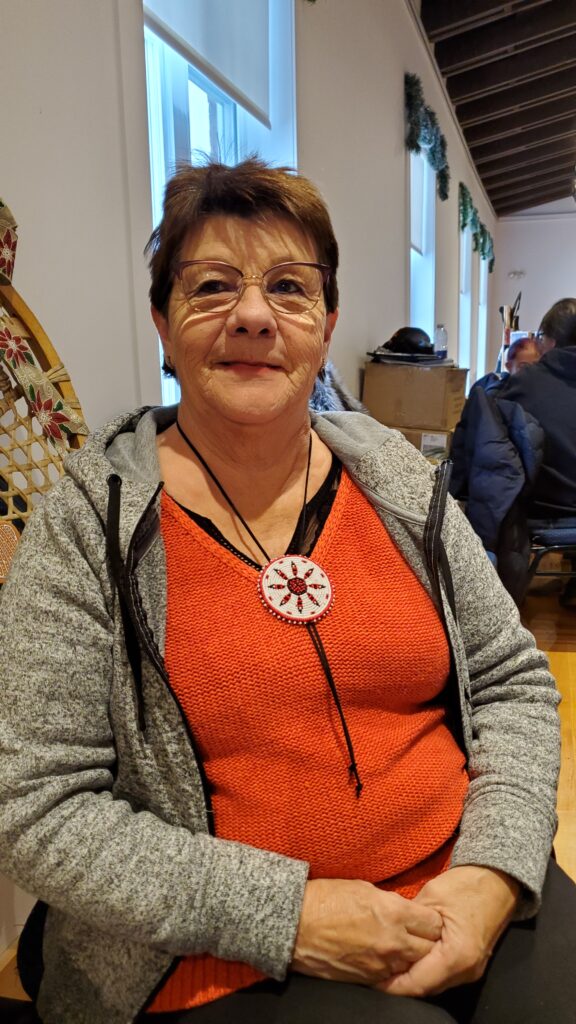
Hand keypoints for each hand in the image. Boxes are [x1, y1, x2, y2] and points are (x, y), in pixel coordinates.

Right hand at [291, 878, 442, 985]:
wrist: (296, 924)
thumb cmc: (326, 899)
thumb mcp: (364, 888)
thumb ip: (391, 902)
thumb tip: (405, 910)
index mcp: (394, 913)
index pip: (434, 923)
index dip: (432, 920)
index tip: (426, 919)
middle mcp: (393, 941)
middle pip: (430, 949)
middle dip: (428, 942)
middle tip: (420, 935)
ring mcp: (381, 964)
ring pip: (413, 967)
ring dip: (412, 958)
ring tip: (403, 947)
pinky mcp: (368, 978)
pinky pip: (392, 977)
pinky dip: (392, 968)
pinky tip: (384, 958)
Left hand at [378, 866, 519, 996]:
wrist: (498, 880)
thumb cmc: (466, 885)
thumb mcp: (431, 897)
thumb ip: (410, 922)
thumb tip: (388, 936)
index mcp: (457, 956)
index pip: (418, 983)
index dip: (392, 984)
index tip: (371, 976)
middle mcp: (466, 970)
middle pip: (426, 988)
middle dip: (400, 983)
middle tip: (375, 970)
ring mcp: (472, 969)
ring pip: (434, 984)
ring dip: (412, 978)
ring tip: (388, 964)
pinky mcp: (471, 963)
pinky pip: (443, 975)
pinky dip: (425, 971)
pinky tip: (409, 958)